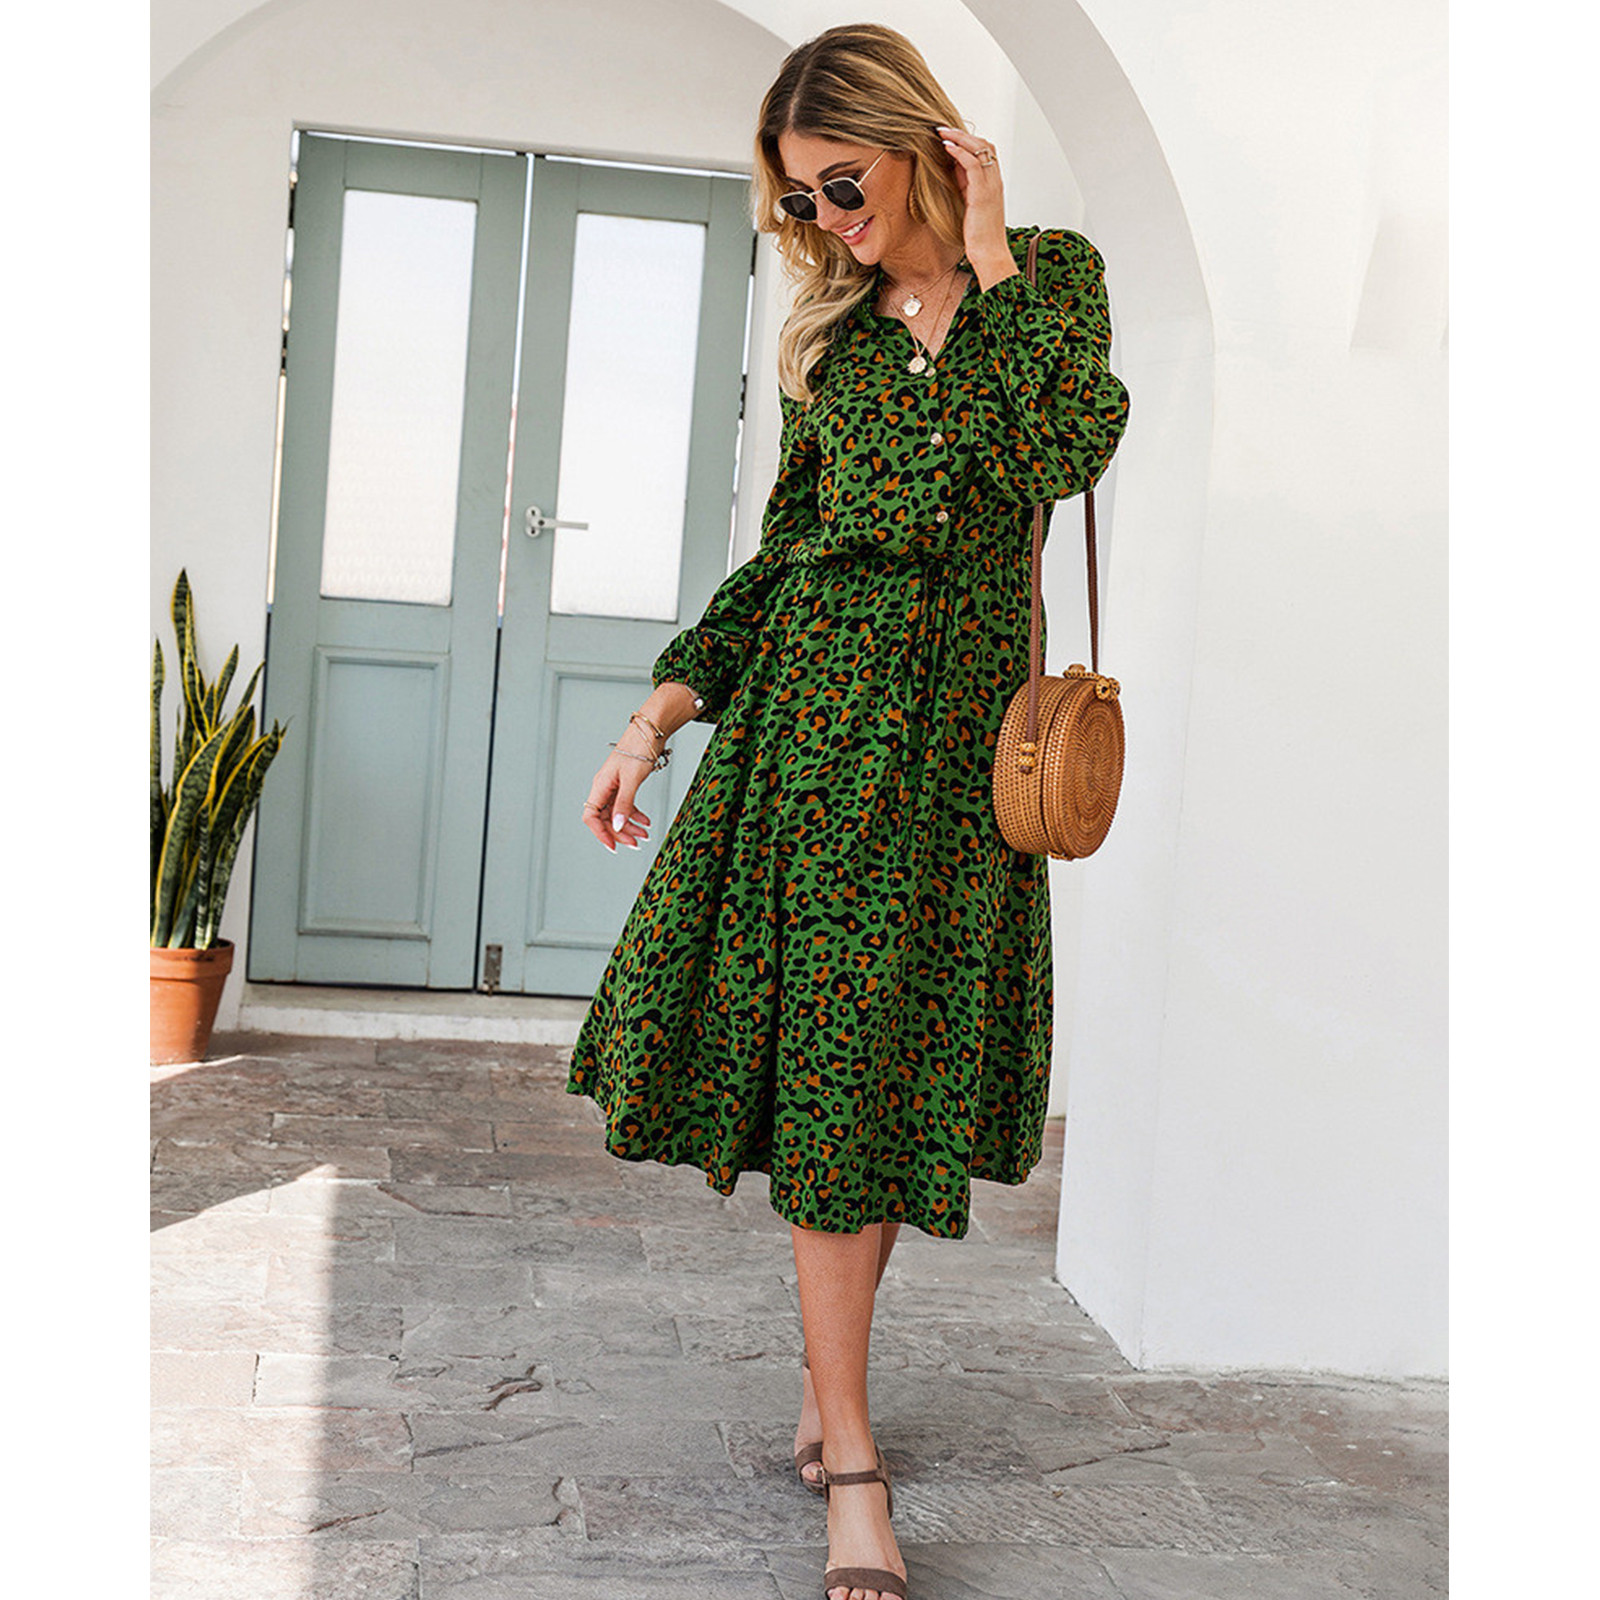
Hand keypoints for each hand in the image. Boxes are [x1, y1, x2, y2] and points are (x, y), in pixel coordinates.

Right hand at [582, 735, 655, 853]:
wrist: (650, 730)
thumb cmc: (639, 747)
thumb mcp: (632, 779)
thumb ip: (624, 804)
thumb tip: (617, 826)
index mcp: (600, 786)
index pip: (591, 817)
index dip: (600, 833)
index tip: (613, 846)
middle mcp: (604, 787)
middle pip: (605, 818)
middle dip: (619, 833)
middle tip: (635, 843)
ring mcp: (614, 786)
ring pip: (616, 813)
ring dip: (629, 826)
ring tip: (644, 835)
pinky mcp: (625, 784)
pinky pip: (625, 805)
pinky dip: (635, 815)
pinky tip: (645, 821)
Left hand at [934, 125, 1014, 287]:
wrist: (989, 254)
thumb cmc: (979, 235)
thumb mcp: (969, 204)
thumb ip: (963, 186)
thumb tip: (950, 170)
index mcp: (992, 182)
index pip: (985, 150)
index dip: (967, 140)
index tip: (948, 136)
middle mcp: (994, 180)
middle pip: (983, 144)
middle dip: (962, 133)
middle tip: (941, 128)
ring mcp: (991, 185)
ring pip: (979, 149)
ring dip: (959, 137)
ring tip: (940, 132)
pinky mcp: (983, 193)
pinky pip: (973, 164)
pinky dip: (959, 152)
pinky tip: (945, 147)